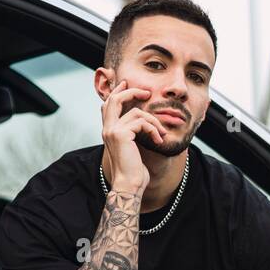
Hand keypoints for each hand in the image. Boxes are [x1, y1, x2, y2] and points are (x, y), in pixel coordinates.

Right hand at [101, 80, 167, 195]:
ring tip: (161, 134)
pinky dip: (154, 129)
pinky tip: (158, 140)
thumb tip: (143, 122)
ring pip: (137, 112)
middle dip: (131, 91)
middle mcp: (107, 129)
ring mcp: (112, 130)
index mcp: (108, 131)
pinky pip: (142, 122)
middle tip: (147, 92)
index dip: (118, 93)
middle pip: (115, 99)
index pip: (108, 105)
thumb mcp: (133, 148)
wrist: (129, 185)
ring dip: (154, 122)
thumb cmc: (134, 171)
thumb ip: (133, 133)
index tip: (127, 85)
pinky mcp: (121, 134)